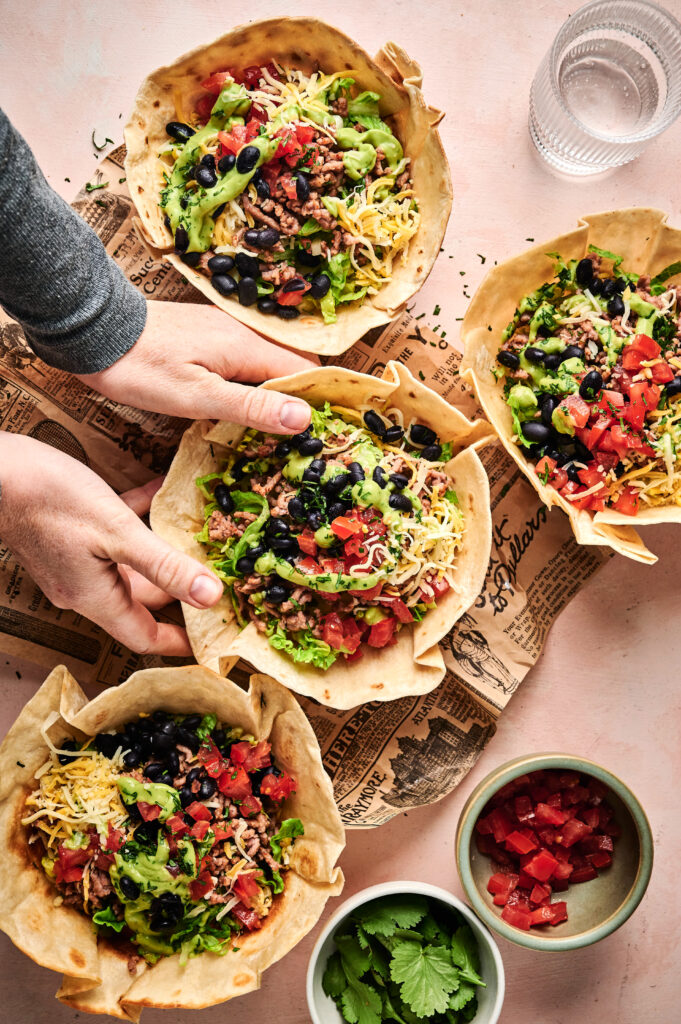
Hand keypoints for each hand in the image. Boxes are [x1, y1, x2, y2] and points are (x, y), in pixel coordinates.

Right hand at [0, 433, 223, 654]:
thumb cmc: (47, 499)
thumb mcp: (118, 532)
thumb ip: (166, 566)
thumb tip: (211, 596)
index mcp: (95, 597)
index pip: (145, 636)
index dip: (179, 641)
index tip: (211, 640)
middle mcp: (85, 587)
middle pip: (142, 599)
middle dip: (180, 590)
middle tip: (219, 580)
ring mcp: (75, 562)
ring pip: (130, 565)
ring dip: (162, 551)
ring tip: (199, 536)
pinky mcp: (68, 536)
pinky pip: (113, 535)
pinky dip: (139, 519)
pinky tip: (160, 491)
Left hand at [76, 301, 316, 432]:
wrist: (94, 331)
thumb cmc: (142, 368)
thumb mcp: (198, 397)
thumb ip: (252, 407)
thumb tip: (304, 418)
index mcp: (246, 346)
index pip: (304, 370)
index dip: (315, 399)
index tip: (319, 431)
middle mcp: (241, 332)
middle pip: (288, 366)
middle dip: (296, 399)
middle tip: (295, 438)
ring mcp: (221, 331)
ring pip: (264, 365)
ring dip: (270, 394)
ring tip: (269, 431)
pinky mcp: (203, 337)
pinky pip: (241, 361)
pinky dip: (247, 384)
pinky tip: (234, 408)